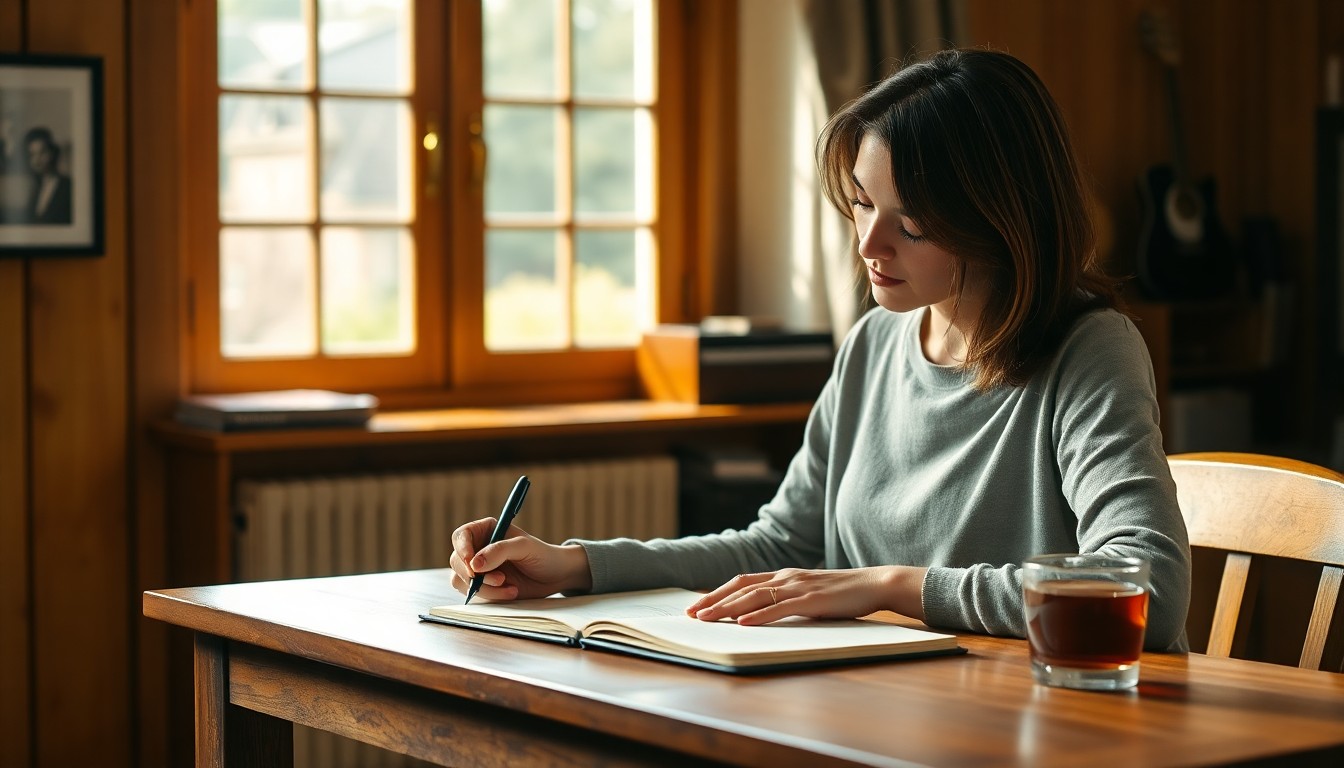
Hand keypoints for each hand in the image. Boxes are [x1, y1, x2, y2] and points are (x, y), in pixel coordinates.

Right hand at [448, 518, 592, 600]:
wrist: (555, 576)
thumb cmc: (542, 555)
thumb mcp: (524, 547)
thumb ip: (500, 551)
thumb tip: (475, 564)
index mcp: (486, 531)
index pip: (461, 536)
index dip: (462, 549)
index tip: (472, 564)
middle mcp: (478, 549)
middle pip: (457, 561)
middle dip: (475, 574)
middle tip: (500, 579)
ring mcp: (479, 570)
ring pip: (461, 580)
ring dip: (484, 588)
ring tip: (509, 587)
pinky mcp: (483, 587)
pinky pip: (473, 594)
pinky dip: (490, 596)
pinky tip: (511, 593)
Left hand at [684, 566, 926, 624]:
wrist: (875, 583)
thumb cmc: (843, 593)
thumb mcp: (808, 594)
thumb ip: (787, 599)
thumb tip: (762, 614)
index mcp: (784, 575)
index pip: (742, 581)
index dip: (718, 592)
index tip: (698, 605)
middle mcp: (785, 577)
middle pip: (740, 586)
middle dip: (713, 601)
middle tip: (691, 614)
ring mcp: (797, 586)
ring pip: (754, 596)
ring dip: (727, 608)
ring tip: (707, 619)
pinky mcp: (811, 600)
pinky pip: (779, 607)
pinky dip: (758, 615)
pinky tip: (743, 623)